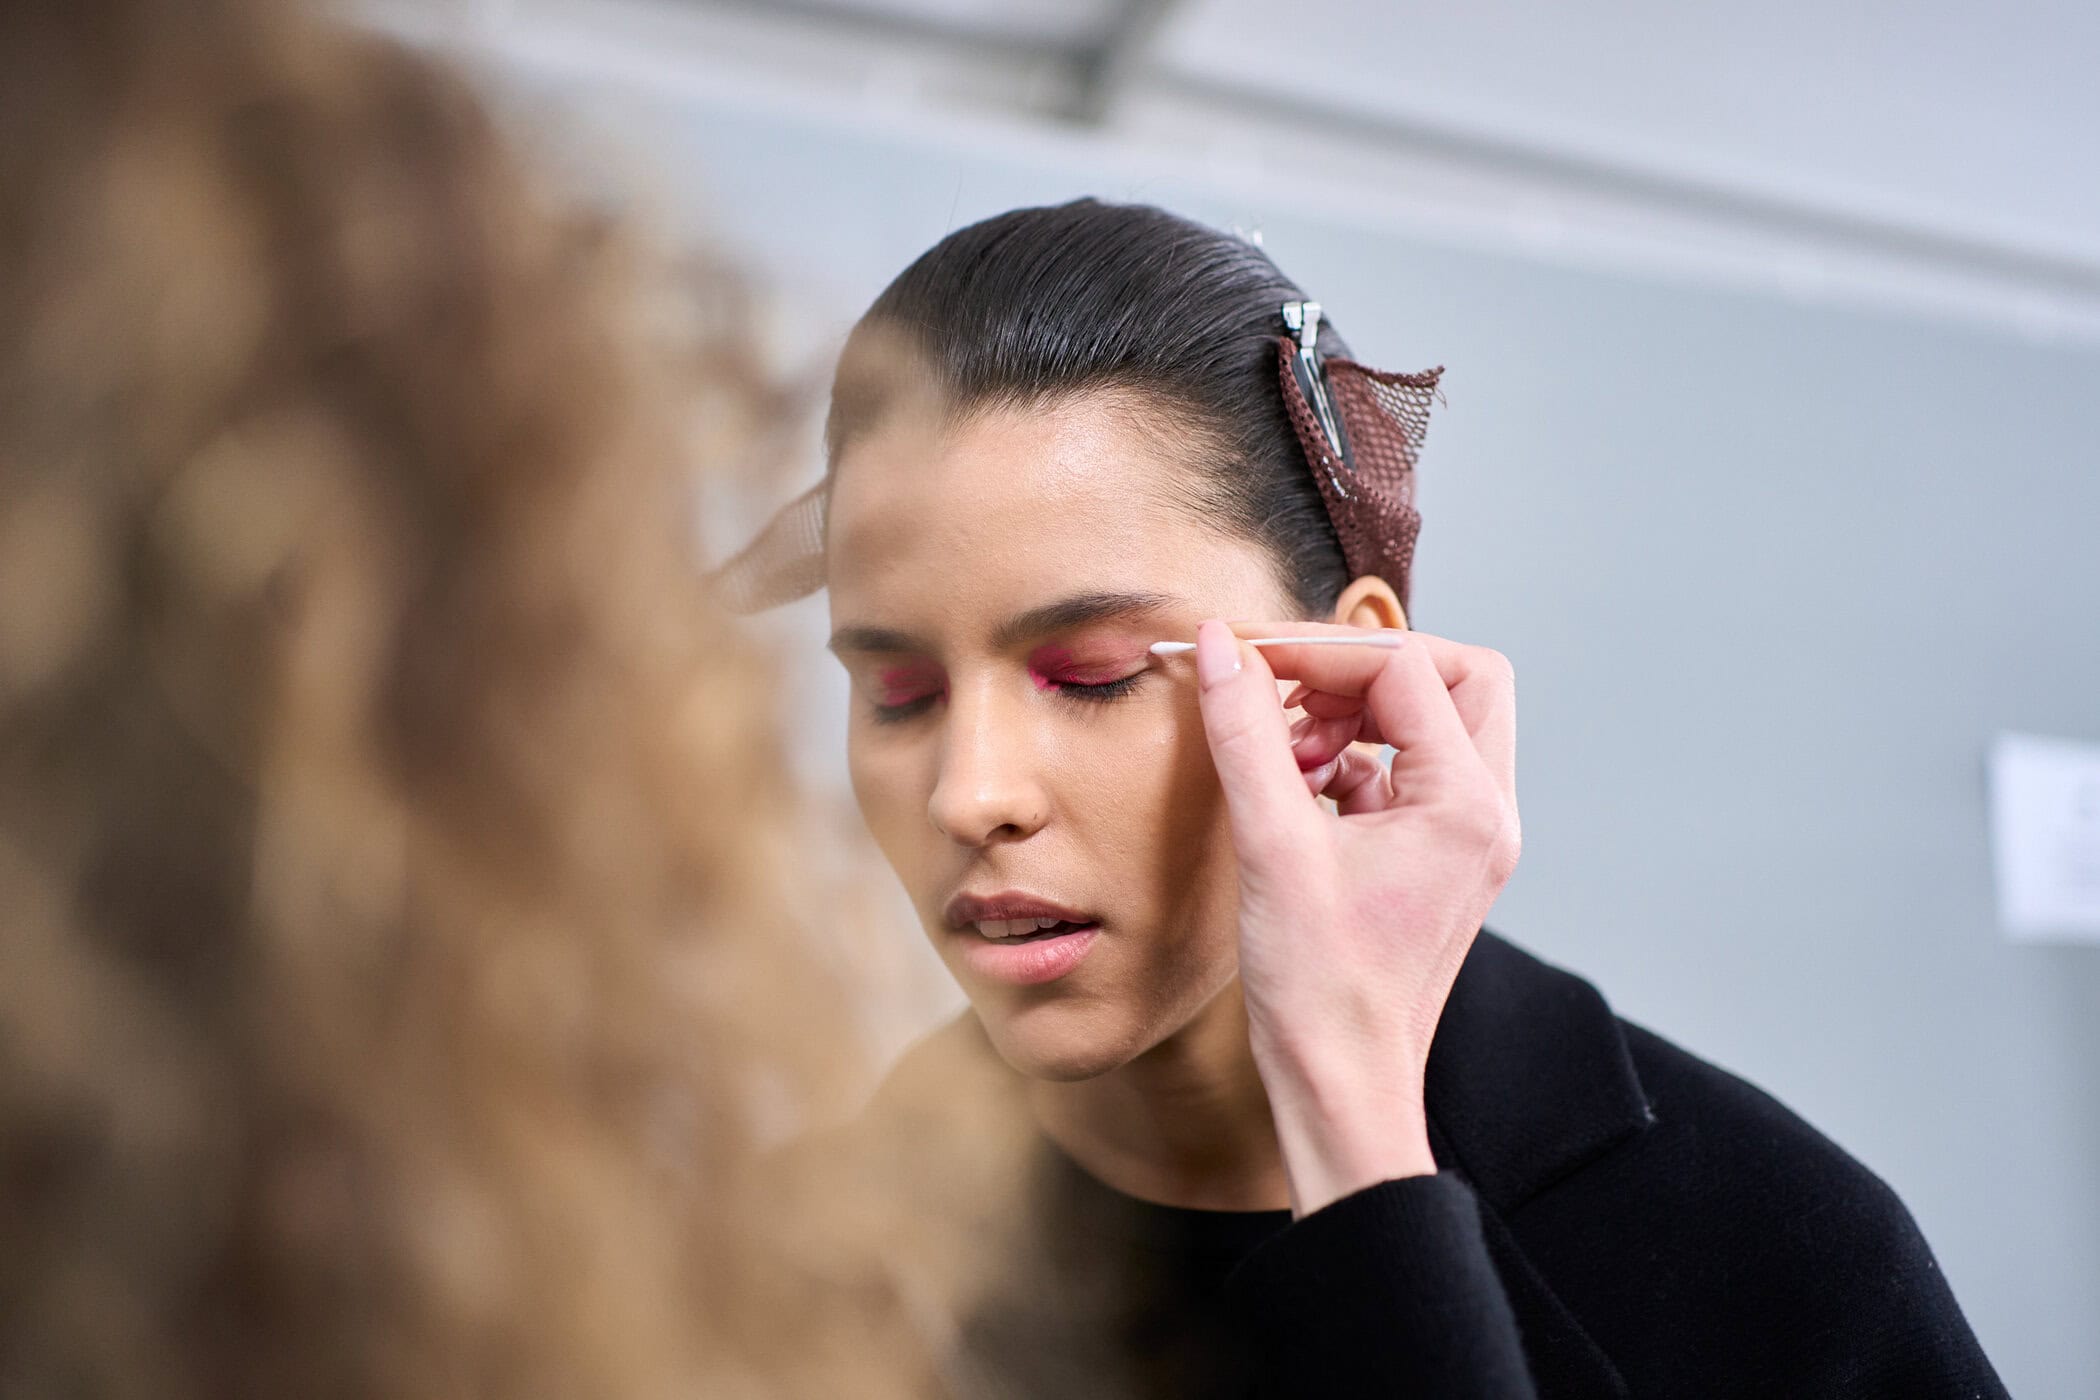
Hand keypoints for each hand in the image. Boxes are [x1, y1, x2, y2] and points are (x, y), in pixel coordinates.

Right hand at [1192, 619, 1519, 1215]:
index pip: (1405, 668)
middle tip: (1289, 689)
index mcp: (1466, 804)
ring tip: (1284, 752)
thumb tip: (1219, 645)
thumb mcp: (1270, 845)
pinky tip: (1293, 791)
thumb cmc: (1318, 988)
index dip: (1318, 650)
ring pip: (1433, 721)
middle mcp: (1485, 814)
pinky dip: (1350, 761)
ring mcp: (1466, 838)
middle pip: (1455, 677)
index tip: (1245, 656)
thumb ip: (1245, 733)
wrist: (1342, 1086)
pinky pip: (1404, 772)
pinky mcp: (1434, 859)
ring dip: (1354, 714)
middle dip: (1367, 667)